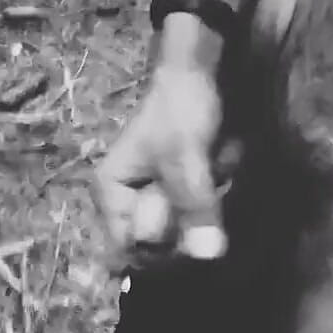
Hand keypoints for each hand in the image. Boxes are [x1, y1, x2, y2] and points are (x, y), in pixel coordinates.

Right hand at [92, 64, 236, 272]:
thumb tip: (207, 255)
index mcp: (112, 194)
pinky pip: (200, 214)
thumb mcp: (186, 156)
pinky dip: (215, 193)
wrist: (197, 76)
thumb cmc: (180, 110)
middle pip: (161, 245)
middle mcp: (128, 202)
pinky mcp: (180, 191)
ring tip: (215, 168)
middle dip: (191, 218)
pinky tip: (220, 166)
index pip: (130, 249)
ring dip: (209, 204)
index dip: (163, 246)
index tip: (190, 223)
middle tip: (205, 183)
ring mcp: (156, 198)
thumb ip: (193, 203)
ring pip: (186, 231)